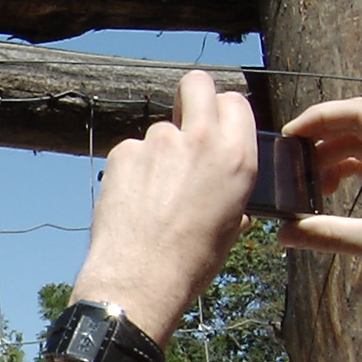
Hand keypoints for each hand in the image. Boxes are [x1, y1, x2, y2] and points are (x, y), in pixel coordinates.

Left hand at [72, 70, 256, 342]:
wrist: (141, 278)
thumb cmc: (191, 260)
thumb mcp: (231, 225)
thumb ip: (231, 190)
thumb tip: (228, 190)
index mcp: (237, 156)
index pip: (234, 101)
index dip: (222, 112)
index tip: (213, 127)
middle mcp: (200, 139)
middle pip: (196, 83)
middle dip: (192, 95)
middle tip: (184, 120)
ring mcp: (159, 142)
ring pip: (159, 129)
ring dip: (157, 151)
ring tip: (152, 195)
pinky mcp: (123, 153)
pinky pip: (130, 150)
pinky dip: (131, 169)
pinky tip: (130, 200)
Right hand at [279, 97, 361, 280]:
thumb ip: (332, 236)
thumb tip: (286, 234)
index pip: (360, 115)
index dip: (321, 117)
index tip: (290, 135)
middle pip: (356, 127)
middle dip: (320, 140)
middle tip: (289, 161)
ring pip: (359, 145)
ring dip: (329, 159)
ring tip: (306, 184)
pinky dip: (343, 172)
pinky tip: (327, 192)